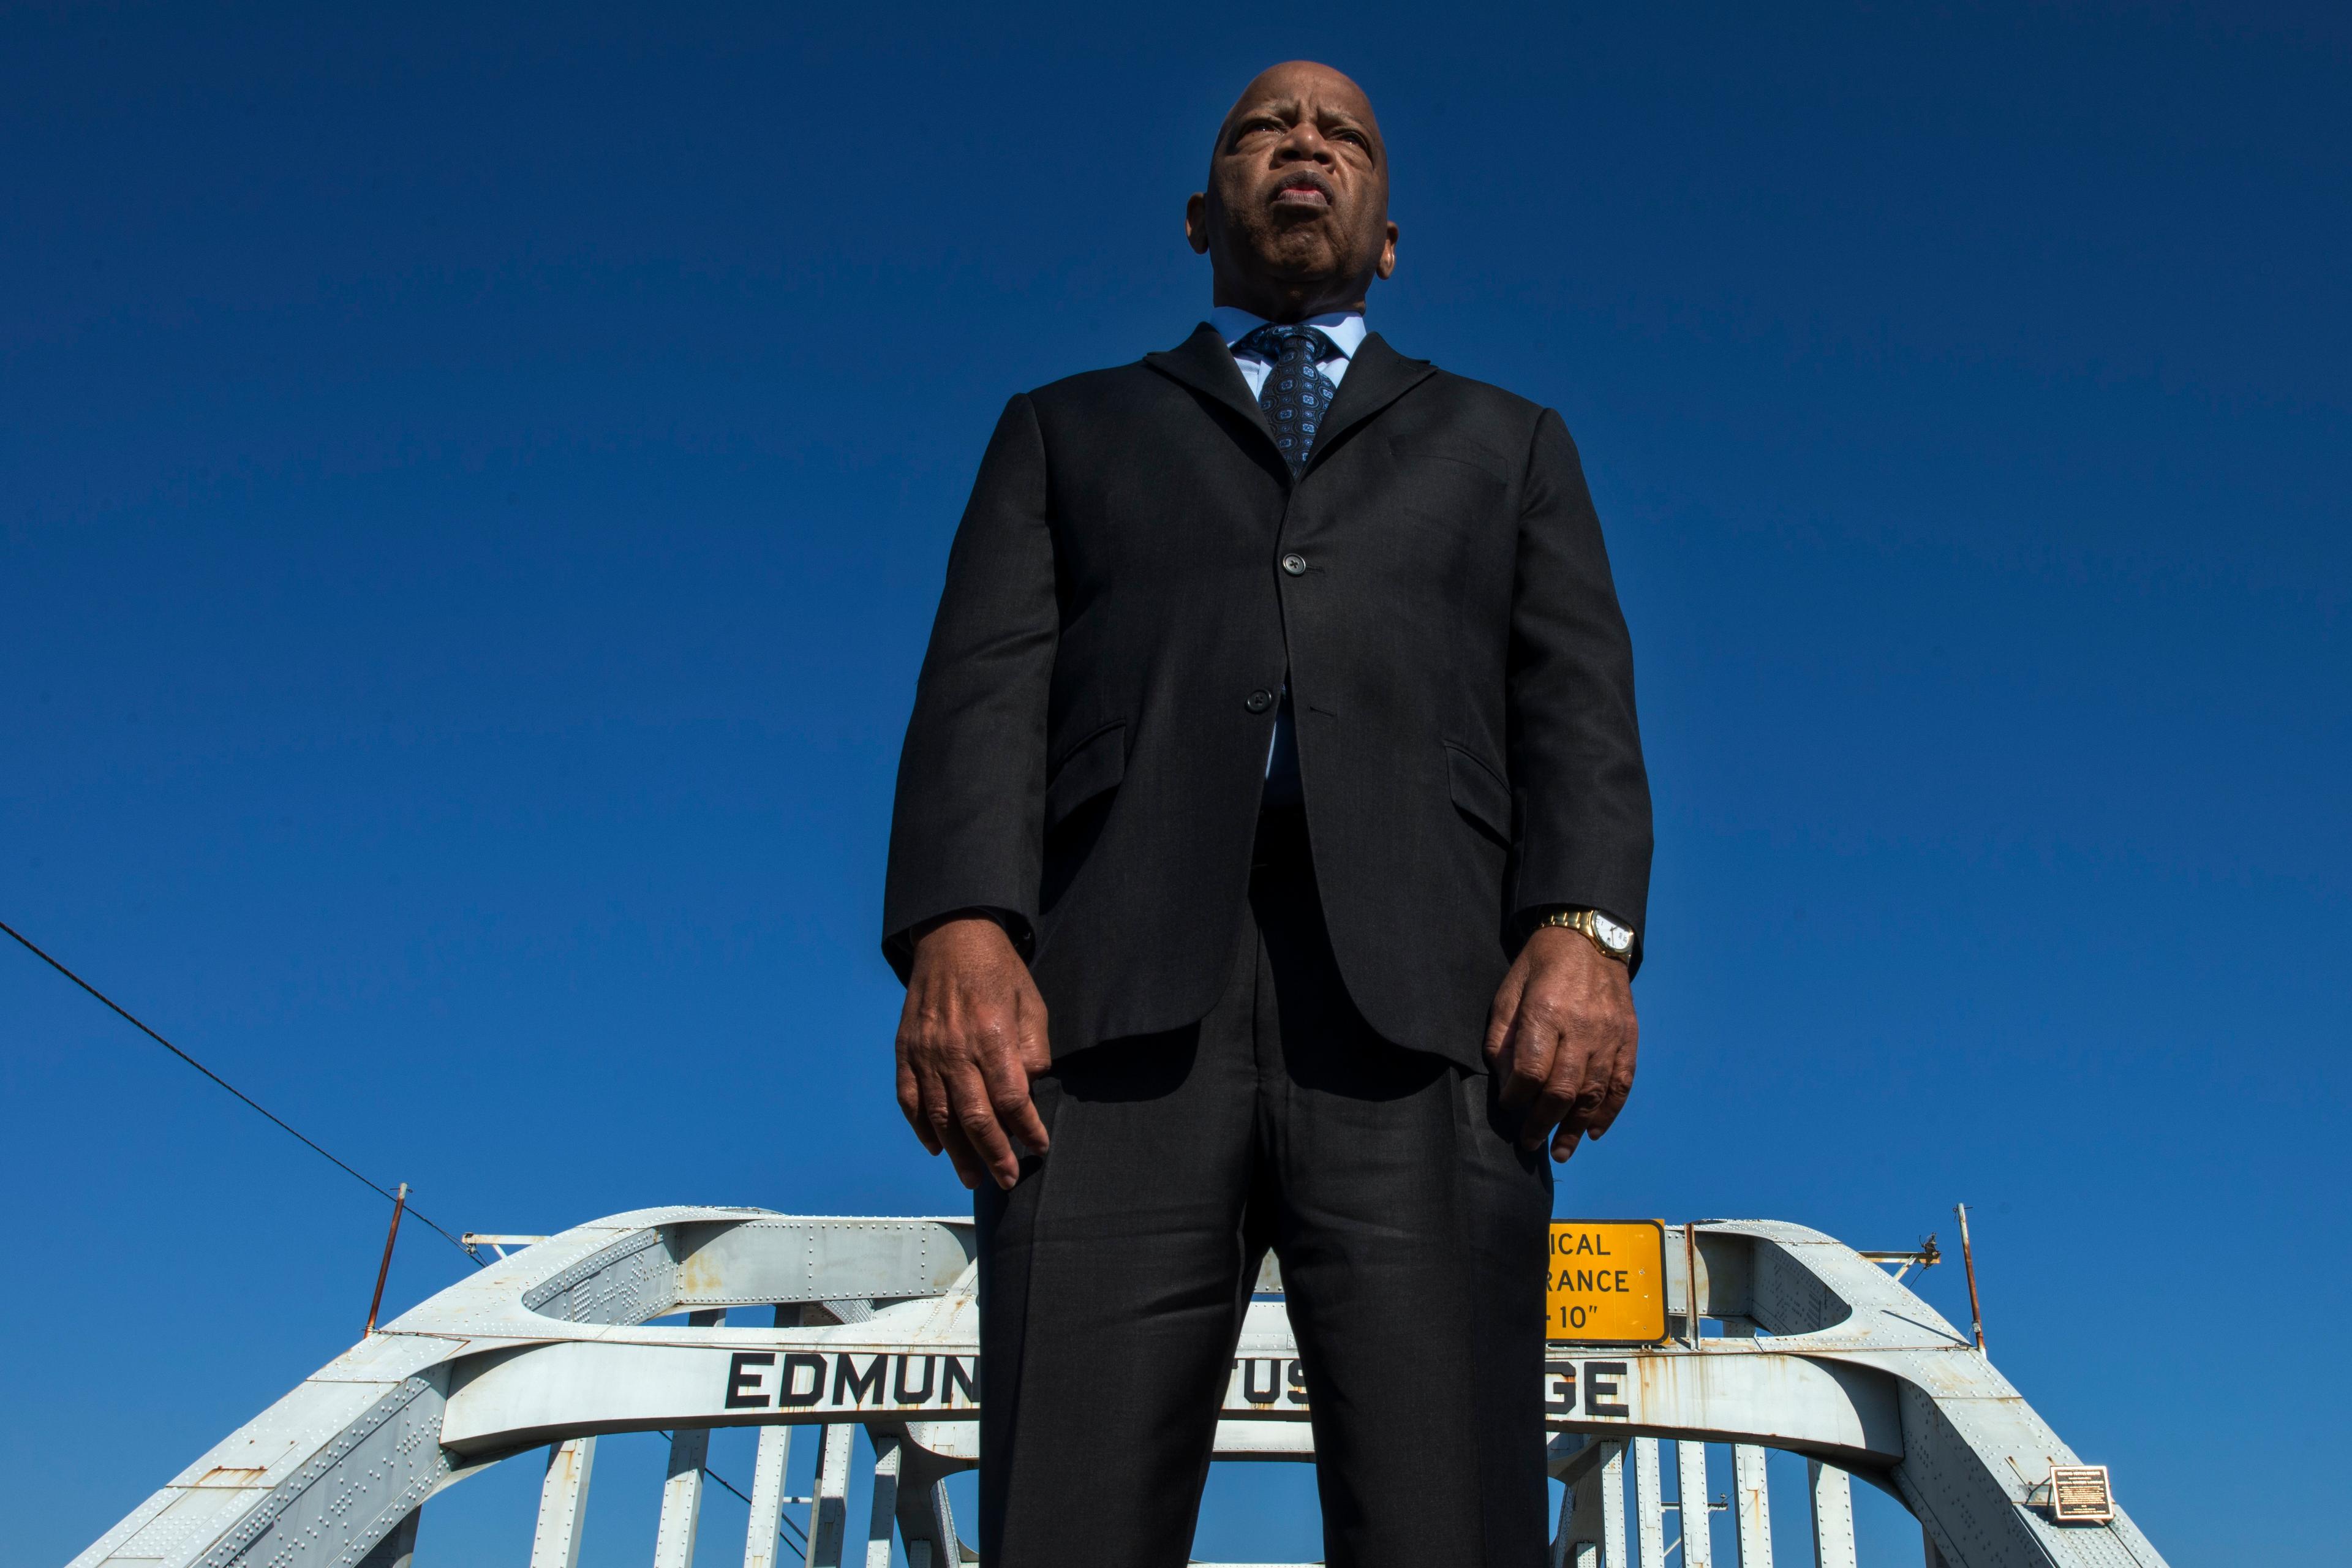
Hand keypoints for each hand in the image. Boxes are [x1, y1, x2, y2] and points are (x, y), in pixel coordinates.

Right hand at [896, 915, 1051, 1189]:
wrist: (952, 936)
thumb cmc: (999, 971)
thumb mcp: (1031, 1002)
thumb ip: (1033, 1049)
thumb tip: (1028, 1089)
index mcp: (991, 1036)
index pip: (1011, 1098)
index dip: (1026, 1129)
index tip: (1039, 1148)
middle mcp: (955, 1049)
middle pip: (974, 1116)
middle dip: (993, 1154)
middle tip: (1006, 1179)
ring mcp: (925, 1052)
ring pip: (939, 1115)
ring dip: (957, 1152)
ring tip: (972, 1177)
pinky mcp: (905, 1050)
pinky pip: (910, 1098)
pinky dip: (921, 1127)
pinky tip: (936, 1147)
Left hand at [1484, 926, 1638, 1160]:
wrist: (1587, 937)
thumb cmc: (1539, 966)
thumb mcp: (1509, 992)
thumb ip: (1503, 1037)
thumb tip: (1505, 1081)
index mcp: (1546, 1012)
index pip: (1532, 1071)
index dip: (1517, 1098)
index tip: (1509, 1108)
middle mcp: (1582, 1027)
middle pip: (1563, 1089)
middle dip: (1543, 1123)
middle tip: (1529, 1143)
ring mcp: (1609, 1034)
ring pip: (1594, 1093)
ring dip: (1575, 1127)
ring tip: (1560, 1150)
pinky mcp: (1628, 1037)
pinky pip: (1621, 1083)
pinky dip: (1609, 1112)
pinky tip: (1593, 1131)